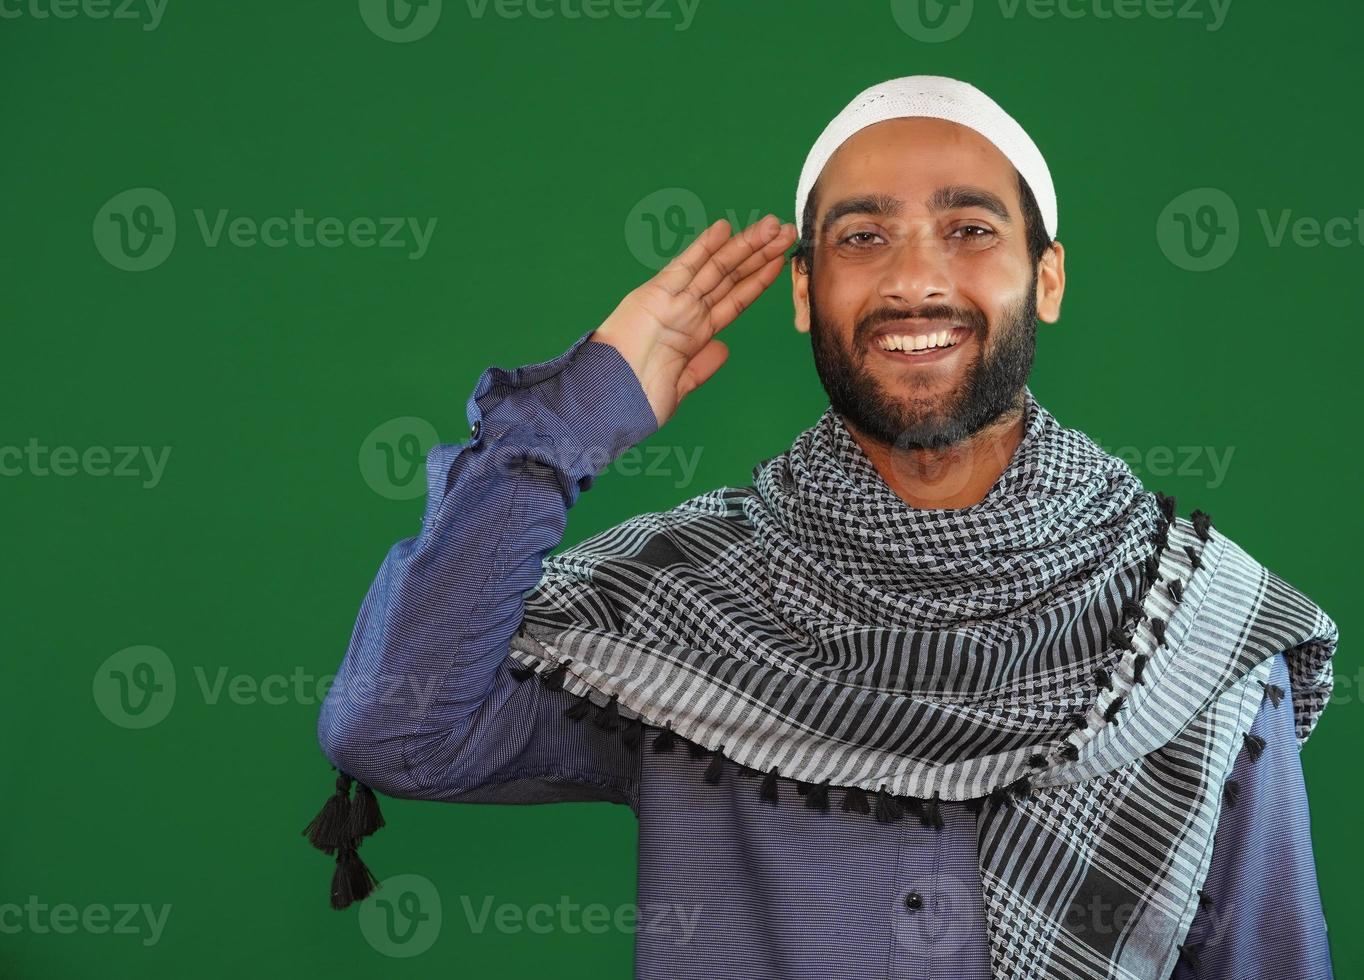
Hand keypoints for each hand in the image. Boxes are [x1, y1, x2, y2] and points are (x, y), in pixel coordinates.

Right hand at [589, 214, 797, 428]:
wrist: (609, 401)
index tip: (778, 262)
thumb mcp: (680, 384)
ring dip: (745, 245)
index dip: (757, 280)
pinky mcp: (656, 295)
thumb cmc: (636, 398)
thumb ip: (702, 366)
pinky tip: (723, 228)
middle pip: (730, 277)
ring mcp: (673, 302)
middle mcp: (686, 312)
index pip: (733, 300)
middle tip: (786, 232)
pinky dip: (704, 247)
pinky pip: (685, 267)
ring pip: (716, 268)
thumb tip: (724, 350)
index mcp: (693, 333)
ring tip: (773, 225)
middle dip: (759, 254)